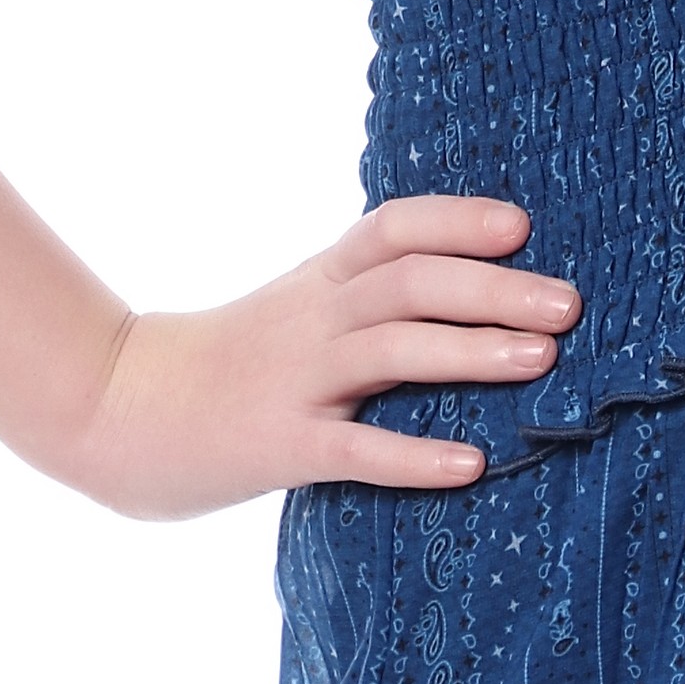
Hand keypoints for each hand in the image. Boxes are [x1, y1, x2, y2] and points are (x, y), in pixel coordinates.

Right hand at [62, 194, 578, 517]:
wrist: (114, 410)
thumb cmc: (222, 366)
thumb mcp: (291, 312)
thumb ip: (362, 298)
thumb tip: (465, 289)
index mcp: (318, 282)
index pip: (392, 228)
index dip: (457, 220)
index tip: (523, 224)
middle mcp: (312, 319)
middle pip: (409, 281)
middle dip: (494, 286)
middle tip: (570, 302)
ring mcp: (294, 380)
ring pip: (392, 350)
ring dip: (471, 350)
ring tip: (541, 359)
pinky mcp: (278, 445)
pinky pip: (355, 449)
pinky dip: (416, 456)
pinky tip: (473, 463)